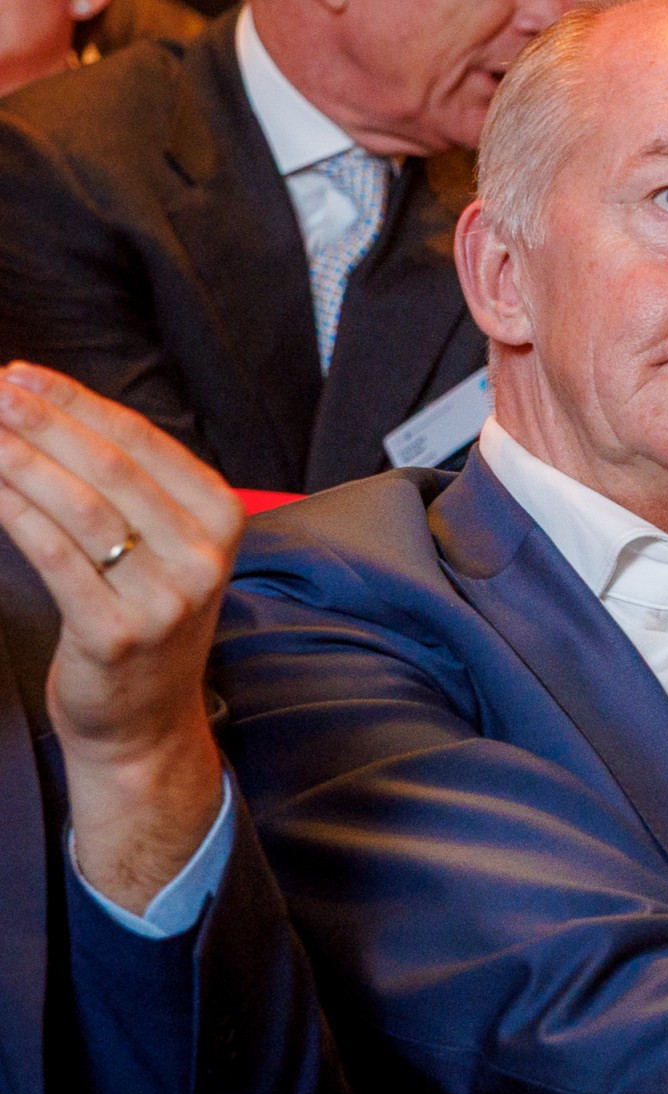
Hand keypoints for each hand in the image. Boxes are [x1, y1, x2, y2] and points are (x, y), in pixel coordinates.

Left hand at [0, 363, 242, 912]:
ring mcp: (164, 598)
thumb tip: (51, 409)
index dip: (76, 401)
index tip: (21, 375)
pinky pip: (55, 556)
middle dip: (43, 421)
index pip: (142, 440)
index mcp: (221, 519)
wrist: (146, 719)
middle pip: (110, 466)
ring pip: (80, 506)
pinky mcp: (117, 632)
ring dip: (21, 460)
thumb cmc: (144, 616)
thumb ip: (130, 484)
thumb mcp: (165, 546)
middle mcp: (201, 556)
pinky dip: (16, 513)